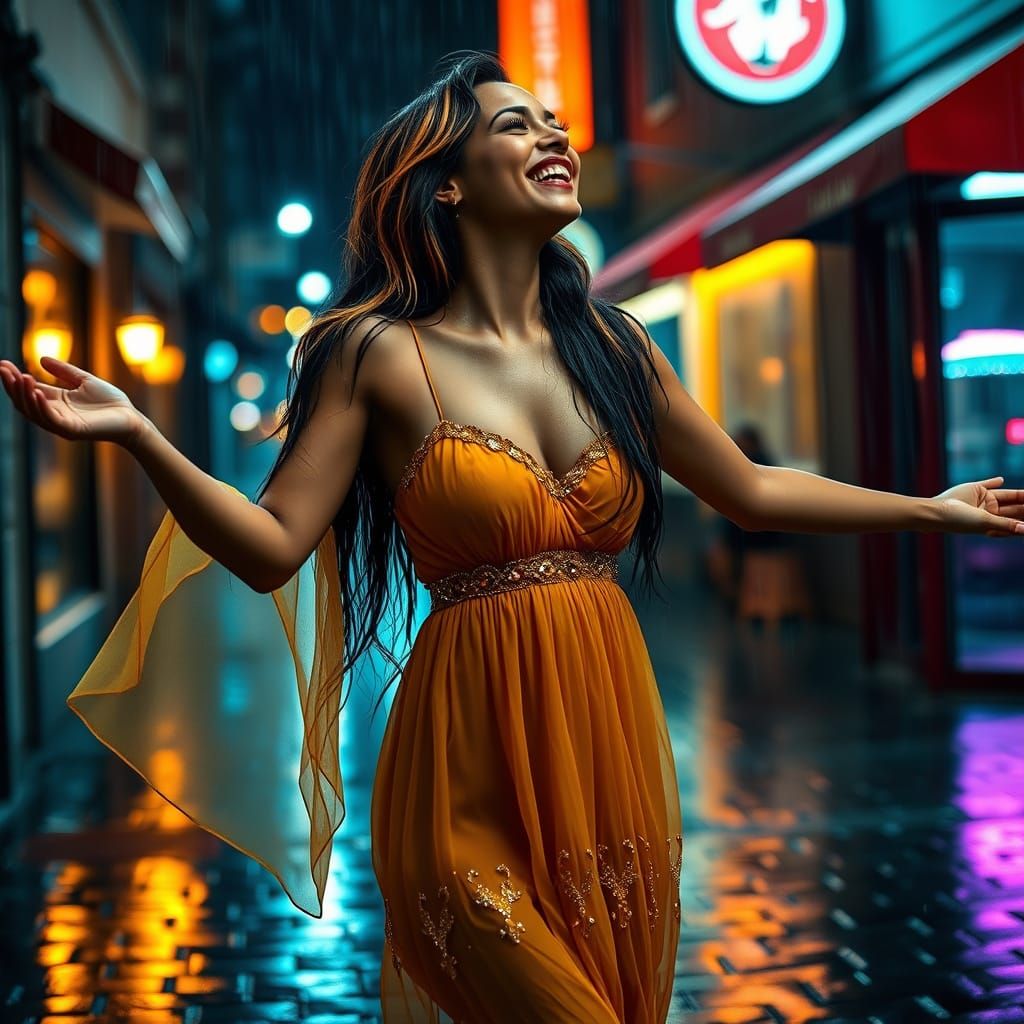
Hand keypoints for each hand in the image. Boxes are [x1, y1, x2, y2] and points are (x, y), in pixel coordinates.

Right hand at [0, 356, 144, 447]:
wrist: (131, 417)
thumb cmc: (111, 402)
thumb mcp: (84, 380)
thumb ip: (64, 371)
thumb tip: (41, 358)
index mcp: (56, 402)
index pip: (28, 390)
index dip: (14, 378)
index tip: (2, 364)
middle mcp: (55, 414)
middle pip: (25, 402)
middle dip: (12, 386)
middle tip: (3, 369)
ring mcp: (62, 424)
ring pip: (34, 411)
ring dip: (24, 395)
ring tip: (21, 377)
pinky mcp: (73, 430)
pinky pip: (51, 419)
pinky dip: (41, 406)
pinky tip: (36, 392)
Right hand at [933, 476, 1023, 537]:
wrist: (937, 510)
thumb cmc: (959, 521)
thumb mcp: (986, 522)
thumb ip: (1006, 524)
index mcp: (994, 523)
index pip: (1016, 518)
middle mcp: (990, 512)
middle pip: (1015, 507)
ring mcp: (982, 500)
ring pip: (1007, 495)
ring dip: (1020, 495)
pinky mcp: (974, 489)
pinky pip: (988, 484)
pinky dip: (995, 481)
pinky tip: (1001, 479)